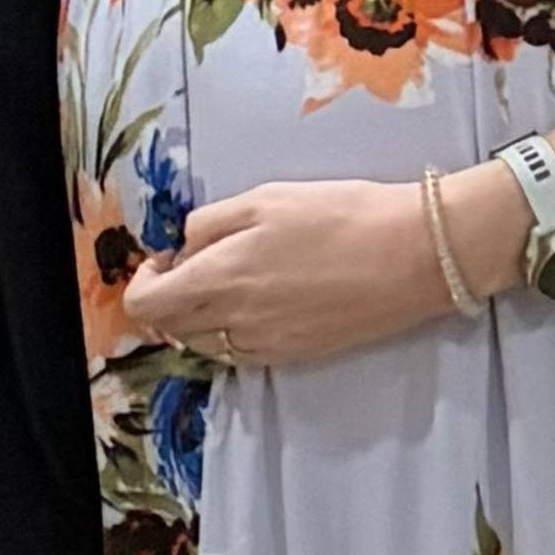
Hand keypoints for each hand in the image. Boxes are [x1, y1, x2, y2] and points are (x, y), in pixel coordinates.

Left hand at [123, 176, 509, 366]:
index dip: (143, 281)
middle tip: (197, 262)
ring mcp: (265, 346)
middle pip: (170, 329)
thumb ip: (210, 224)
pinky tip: (263, 298)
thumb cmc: (338, 214)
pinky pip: (240, 352)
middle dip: (170, 296)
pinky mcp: (293, 356)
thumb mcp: (264, 199)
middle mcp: (234, 323)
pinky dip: (232, 330)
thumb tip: (183, 247)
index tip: (164, 256)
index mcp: (220, 279)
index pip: (147, 306)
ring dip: (200, 315)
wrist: (411, 255)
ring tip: (233, 278)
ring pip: (204, 345)